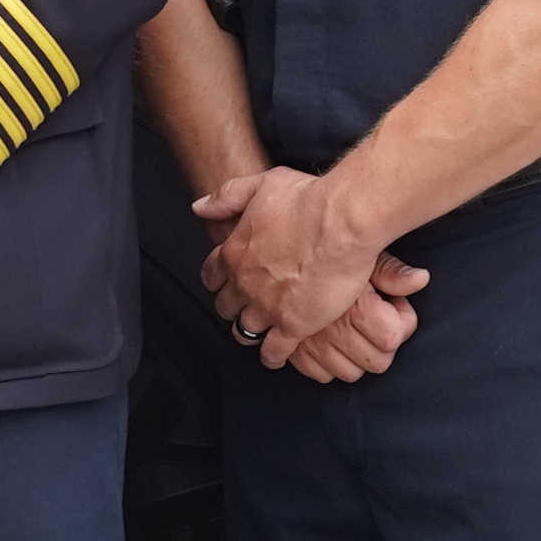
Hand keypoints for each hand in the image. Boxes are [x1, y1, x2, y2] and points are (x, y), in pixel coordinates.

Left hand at [206, 164, 428, 370]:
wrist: (341, 221)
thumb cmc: (308, 198)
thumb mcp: (261, 184)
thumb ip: (227, 196)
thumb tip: (199, 207)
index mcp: (234, 251)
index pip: (212, 275)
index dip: (218, 280)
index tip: (226, 282)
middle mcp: (244, 283)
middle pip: (226, 306)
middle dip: (233, 307)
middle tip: (245, 307)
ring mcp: (266, 307)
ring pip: (244, 331)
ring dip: (249, 332)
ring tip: (258, 332)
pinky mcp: (293, 325)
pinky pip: (274, 351)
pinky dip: (272, 356)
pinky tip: (275, 356)